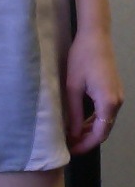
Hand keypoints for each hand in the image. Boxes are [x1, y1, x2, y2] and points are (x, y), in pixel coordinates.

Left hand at [65, 29, 123, 154]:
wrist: (95, 36)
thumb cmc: (81, 58)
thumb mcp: (73, 87)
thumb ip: (75, 113)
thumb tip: (73, 134)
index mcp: (108, 103)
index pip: (99, 134)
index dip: (85, 145)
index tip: (70, 150)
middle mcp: (117, 102)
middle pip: (104, 130)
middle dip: (86, 139)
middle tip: (69, 145)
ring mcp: (118, 96)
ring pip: (105, 121)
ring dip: (90, 130)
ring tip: (72, 135)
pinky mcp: (114, 90)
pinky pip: (105, 111)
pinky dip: (94, 119)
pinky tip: (80, 121)